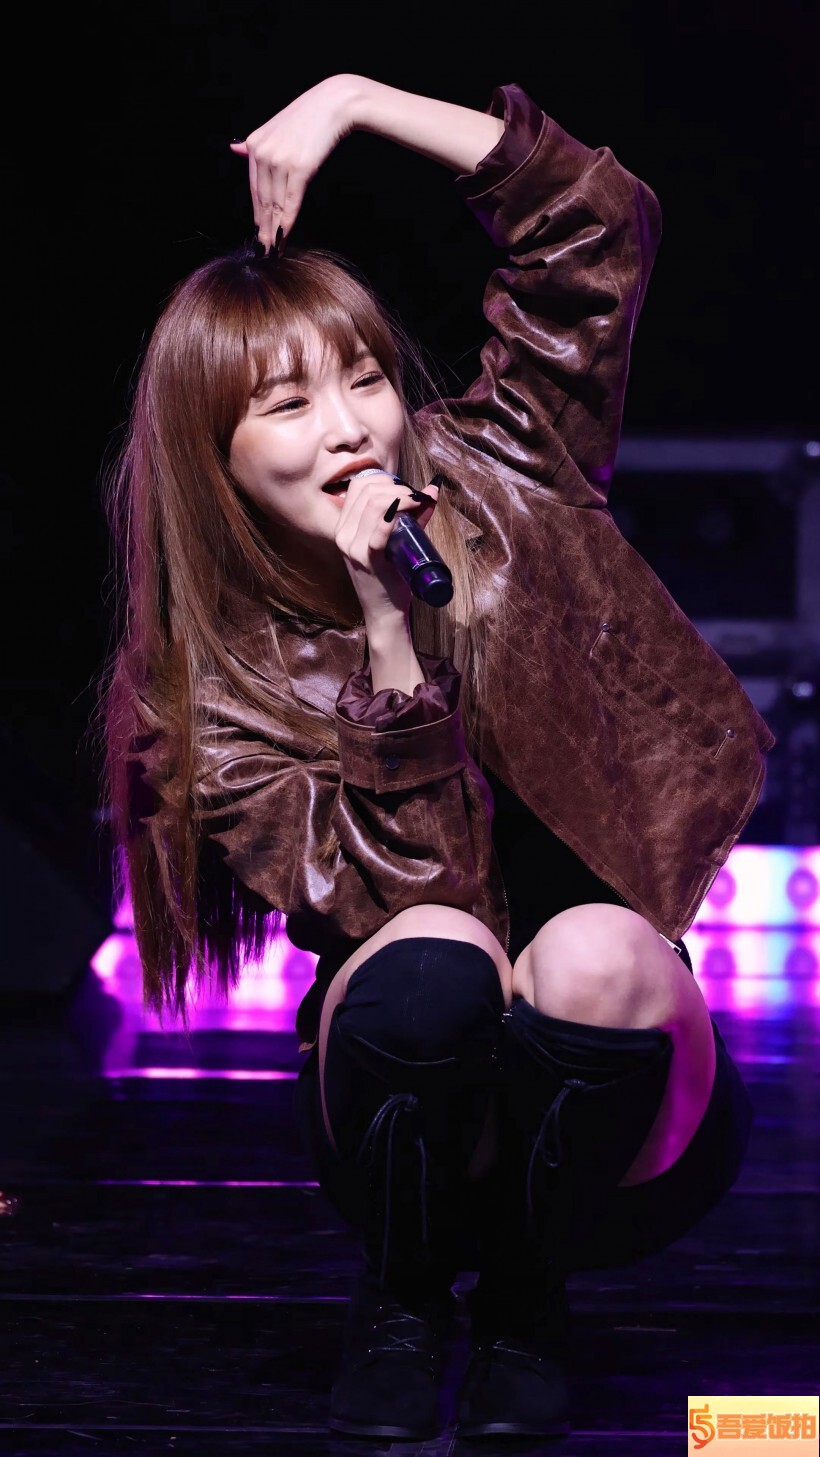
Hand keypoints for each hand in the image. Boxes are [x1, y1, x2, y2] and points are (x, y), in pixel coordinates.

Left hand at [229, 74, 358, 251]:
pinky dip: (287, 222)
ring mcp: (280, 161)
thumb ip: (255, 144)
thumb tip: (234, 148)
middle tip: (263, 251)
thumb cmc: (309, 116)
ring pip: (275, 205)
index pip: (254, 189)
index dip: (257, 215)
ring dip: (274, 231)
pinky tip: (284, 237)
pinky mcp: (299, 168)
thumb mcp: (275, 126)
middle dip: (263, 229)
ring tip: (273, 250)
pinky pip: (290, 202)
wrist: (335, 103)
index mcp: (255, 145)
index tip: (259, 234)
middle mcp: (263, 153)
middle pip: (262, 201)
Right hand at [332, 471, 440, 629]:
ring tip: (417, 503)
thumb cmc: (390, 575)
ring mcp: (353, 549)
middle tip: (416, 497)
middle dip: (396, 487)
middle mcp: (343, 535)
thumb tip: (431, 490)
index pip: (358, 486)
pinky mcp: (369, 562)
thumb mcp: (394, 541)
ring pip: (373, 505)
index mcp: (344, 526)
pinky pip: (377, 534)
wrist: (384, 611)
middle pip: (367, 491)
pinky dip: (392, 516)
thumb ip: (412, 516)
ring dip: (400, 497)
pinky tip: (407, 509)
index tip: (404, 489)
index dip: (384, 479)